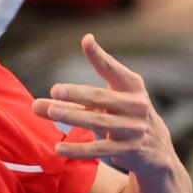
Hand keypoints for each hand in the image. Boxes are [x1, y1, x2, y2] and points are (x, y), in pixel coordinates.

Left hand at [32, 35, 177, 176]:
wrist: (157, 150)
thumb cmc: (123, 118)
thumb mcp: (105, 105)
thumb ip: (72, 102)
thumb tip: (35, 105)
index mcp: (132, 86)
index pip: (113, 69)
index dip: (99, 56)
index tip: (87, 41)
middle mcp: (136, 105)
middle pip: (101, 98)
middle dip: (77, 93)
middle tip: (55, 90)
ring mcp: (134, 128)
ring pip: (99, 122)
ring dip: (74, 116)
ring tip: (51, 111)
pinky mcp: (129, 150)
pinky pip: (100, 149)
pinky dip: (79, 149)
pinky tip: (59, 147)